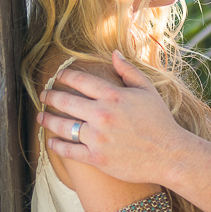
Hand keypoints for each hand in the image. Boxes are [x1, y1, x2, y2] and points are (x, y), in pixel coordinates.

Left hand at [37, 52, 187, 183]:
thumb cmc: (160, 121)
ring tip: (41, 117)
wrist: (169, 154)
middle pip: (65, 101)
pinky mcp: (96, 158)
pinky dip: (56, 146)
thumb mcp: (147, 90)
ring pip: (62, 126)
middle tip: (43, 95)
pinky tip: (51, 142)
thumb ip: (127, 71)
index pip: (79, 80)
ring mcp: (97, 137)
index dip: (64, 76)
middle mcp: (102, 115)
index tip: (57, 76)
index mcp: (113, 95)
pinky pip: (69, 151)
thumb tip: (113, 54)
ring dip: (47, 120)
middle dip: (49, 96)